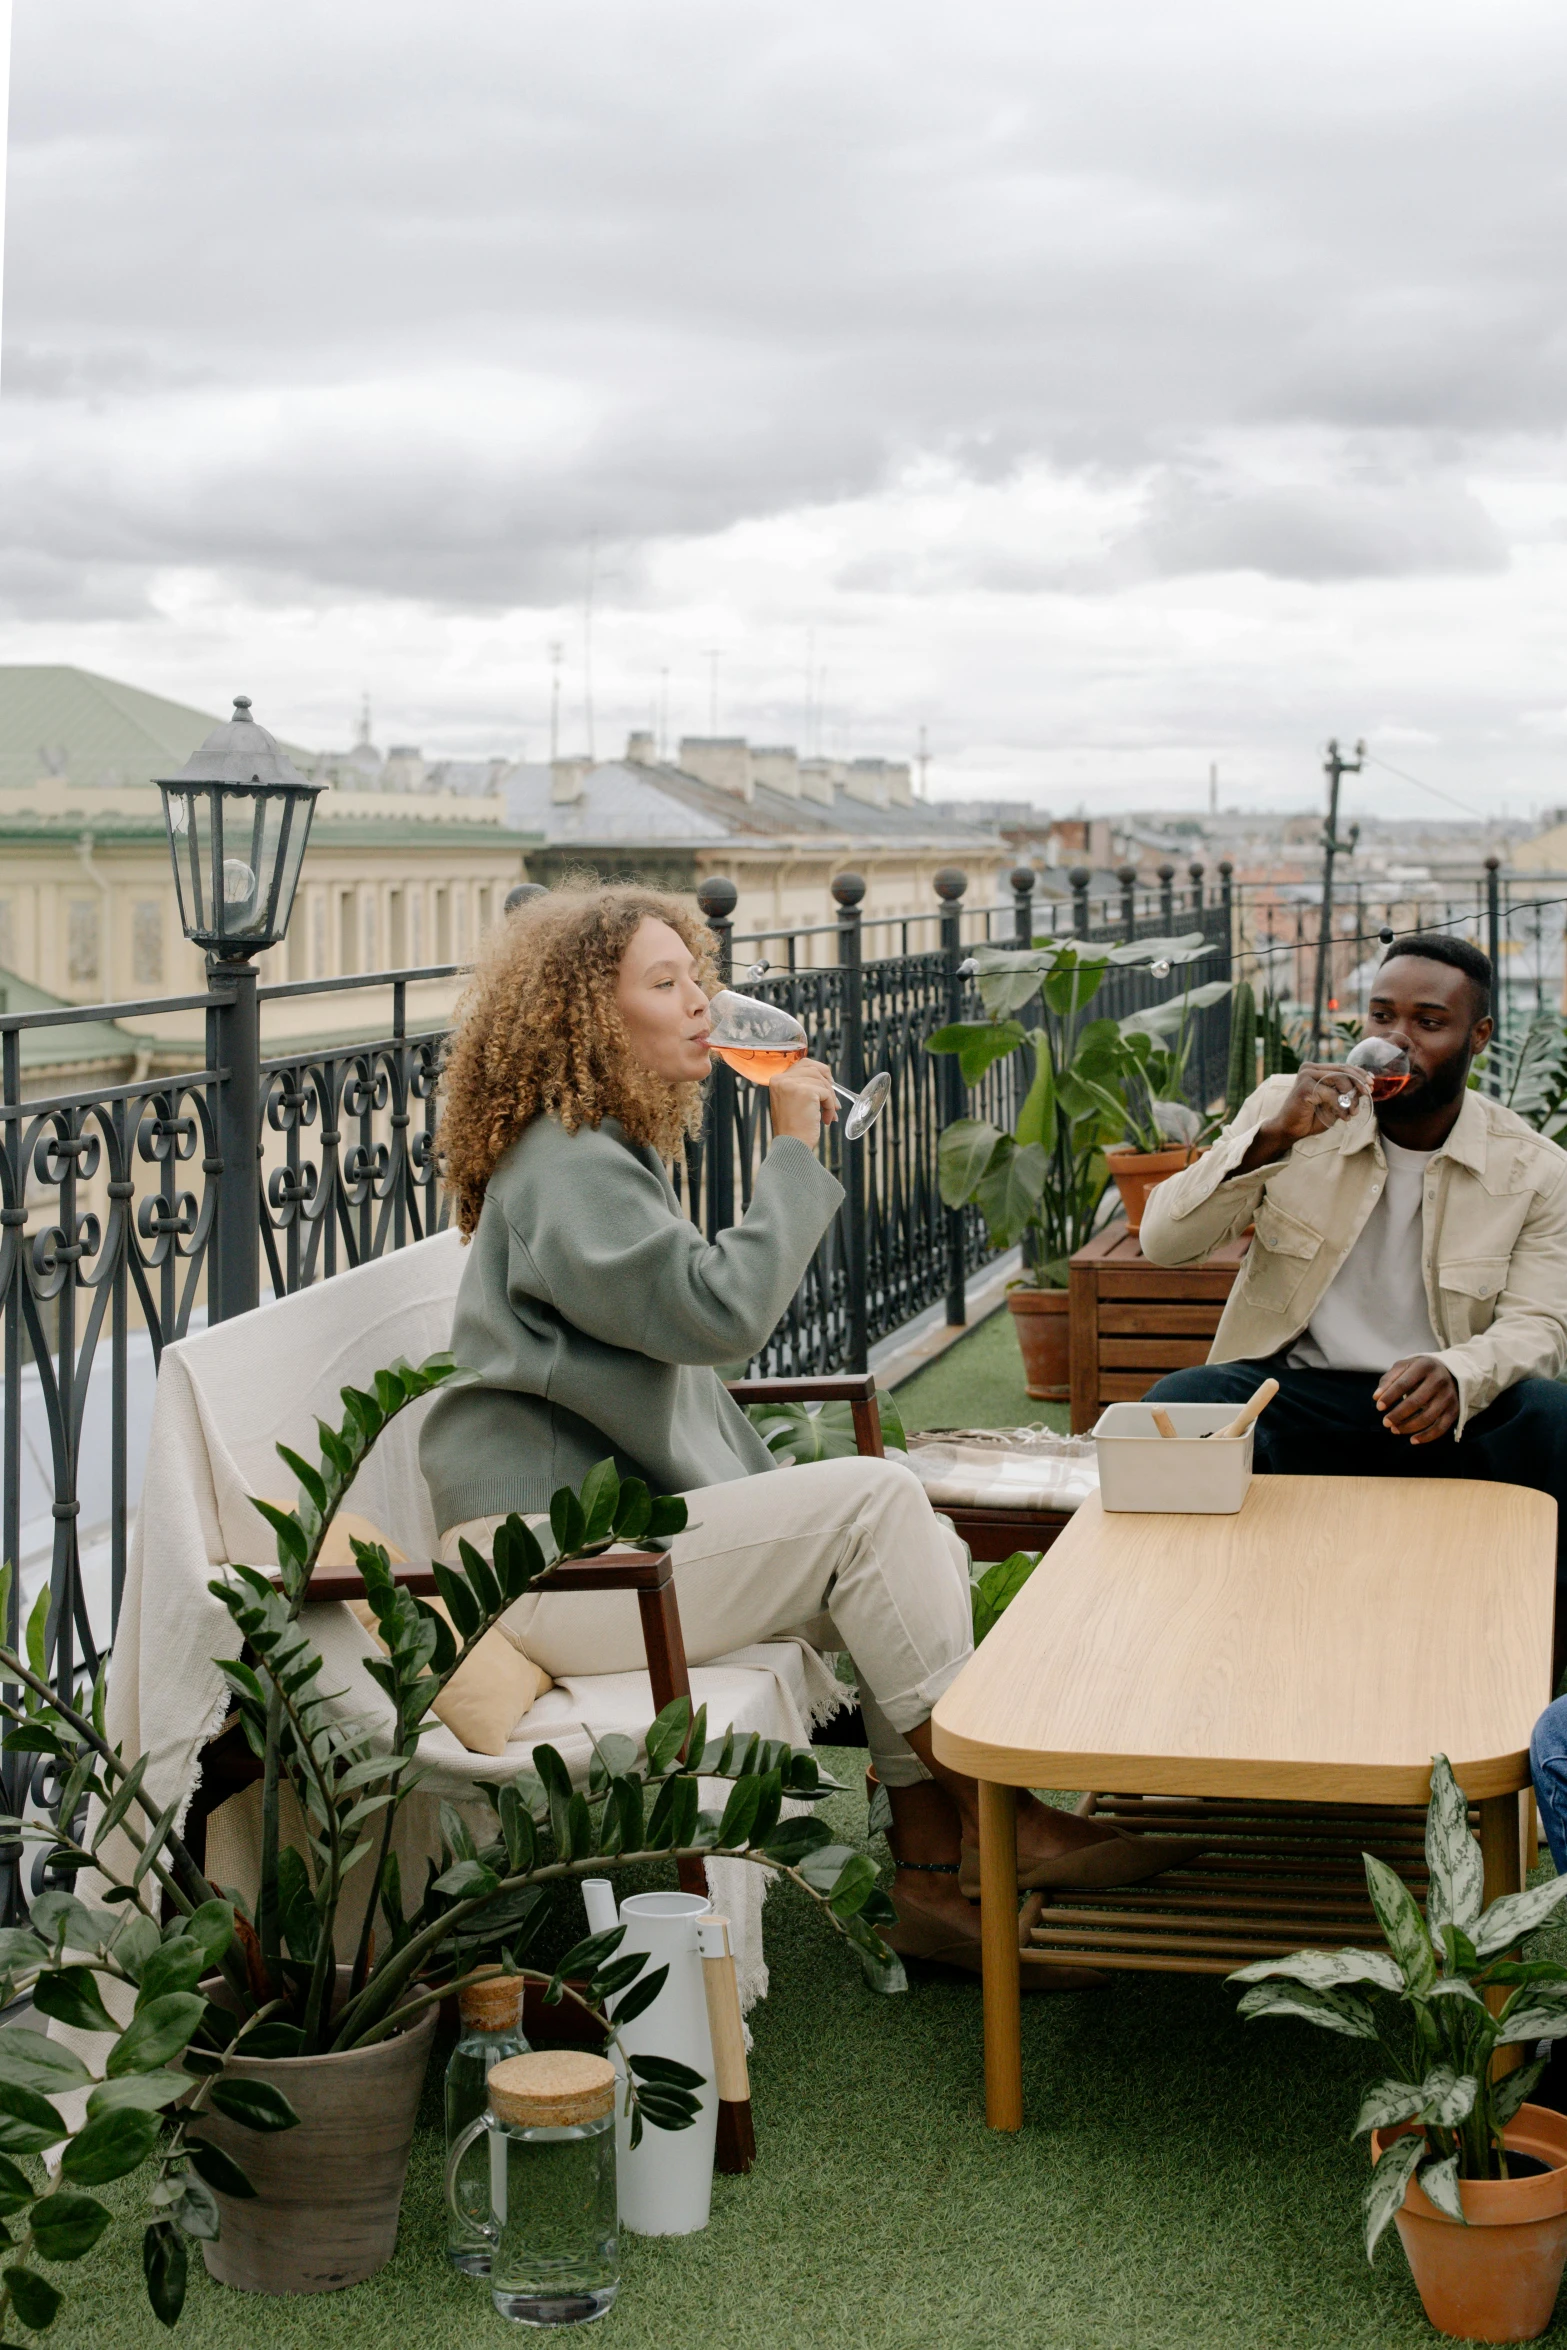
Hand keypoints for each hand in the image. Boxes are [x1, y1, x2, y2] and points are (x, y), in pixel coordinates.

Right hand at [767, 1057, 837, 1145]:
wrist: (791, 1146)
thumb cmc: (793, 1129)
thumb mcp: (792, 1101)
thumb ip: (802, 1086)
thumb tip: (826, 1079)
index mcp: (777, 1080)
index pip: (803, 1064)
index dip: (819, 1073)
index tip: (828, 1086)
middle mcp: (782, 1079)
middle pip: (814, 1069)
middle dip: (827, 1084)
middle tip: (834, 1102)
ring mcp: (792, 1084)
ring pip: (822, 1081)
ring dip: (830, 1099)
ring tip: (828, 1115)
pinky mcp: (805, 1092)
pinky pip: (826, 1093)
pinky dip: (830, 1106)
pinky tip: (826, 1119)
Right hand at [1238, 1062, 1371, 1171]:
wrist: (1290, 1129)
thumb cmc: (1311, 1117)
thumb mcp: (1333, 1103)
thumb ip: (1346, 1094)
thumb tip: (1365, 1088)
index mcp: (1315, 1069)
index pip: (1343, 1066)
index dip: (1359, 1073)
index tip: (1371, 1083)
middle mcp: (1309, 1068)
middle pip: (1343, 1069)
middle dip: (1359, 1082)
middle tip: (1368, 1094)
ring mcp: (1306, 1076)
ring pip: (1340, 1080)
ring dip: (1351, 1098)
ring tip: (1353, 1112)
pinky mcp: (1305, 1087)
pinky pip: (1331, 1094)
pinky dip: (1341, 1107)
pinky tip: (1343, 1117)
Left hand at [1373, 1356, 1458, 1444]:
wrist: (1448, 1371)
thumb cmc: (1419, 1371)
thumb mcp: (1404, 1367)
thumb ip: (1388, 1380)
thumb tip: (1376, 1397)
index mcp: (1424, 1366)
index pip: (1404, 1383)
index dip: (1390, 1396)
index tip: (1378, 1407)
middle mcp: (1439, 1380)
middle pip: (1416, 1401)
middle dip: (1398, 1414)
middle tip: (1385, 1422)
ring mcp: (1448, 1396)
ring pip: (1428, 1417)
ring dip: (1409, 1427)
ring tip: (1394, 1430)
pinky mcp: (1454, 1410)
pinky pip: (1441, 1428)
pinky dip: (1426, 1437)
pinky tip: (1412, 1440)